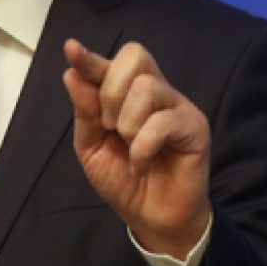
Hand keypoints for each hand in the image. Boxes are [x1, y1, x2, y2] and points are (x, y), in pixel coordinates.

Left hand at [63, 40, 211, 258]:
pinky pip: (164, 121)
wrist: (151, 217)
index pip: (112, 62)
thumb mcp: (92, 146)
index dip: (89, 57)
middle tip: (109, 125)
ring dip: (127, 122)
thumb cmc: (123, 178)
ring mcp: (177, 107)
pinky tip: (142, 161)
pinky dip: (143, 145)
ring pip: (148, 86)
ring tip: (129, 145)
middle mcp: (155, 92)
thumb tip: (71, 74)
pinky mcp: (195, 127)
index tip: (71, 49)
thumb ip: (84, 112)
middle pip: (135, 57)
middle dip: (111, 91)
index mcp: (127, 94)